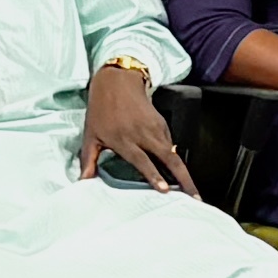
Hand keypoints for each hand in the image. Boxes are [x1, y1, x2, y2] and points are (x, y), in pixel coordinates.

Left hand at [76, 63, 194, 191]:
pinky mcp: (162, 124)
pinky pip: (171, 145)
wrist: (117, 81)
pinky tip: (179, 173)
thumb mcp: (90, 134)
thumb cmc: (101, 109)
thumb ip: (88, 159)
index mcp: (123, 139)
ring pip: (174, 153)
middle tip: (194, 196)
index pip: (142, 160)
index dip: (154, 175)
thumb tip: (83, 181)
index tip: (165, 189)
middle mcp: (142, 134)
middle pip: (168, 159)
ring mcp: (155, 128)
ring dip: (184, 172)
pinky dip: (176, 160)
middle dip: (184, 179)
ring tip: (192, 191)